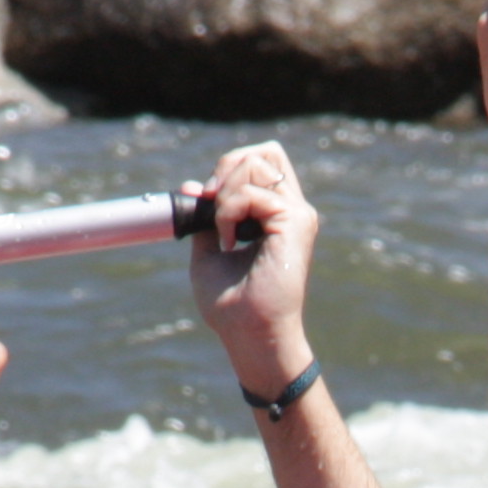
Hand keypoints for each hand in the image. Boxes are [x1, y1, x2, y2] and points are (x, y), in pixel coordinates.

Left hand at [190, 140, 315, 388]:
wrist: (249, 335)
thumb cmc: (231, 306)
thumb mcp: (208, 253)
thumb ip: (204, 219)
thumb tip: (190, 186)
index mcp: (275, 216)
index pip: (261, 161)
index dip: (230, 168)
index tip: (206, 203)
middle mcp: (291, 211)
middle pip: (264, 152)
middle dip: (227, 168)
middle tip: (211, 206)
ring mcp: (297, 215)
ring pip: (258, 163)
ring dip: (226, 193)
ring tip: (222, 232)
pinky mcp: (296, 222)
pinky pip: (253, 191)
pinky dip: (228, 210)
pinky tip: (228, 241)